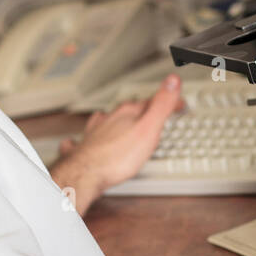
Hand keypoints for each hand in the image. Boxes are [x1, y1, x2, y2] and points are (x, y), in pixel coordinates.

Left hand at [49, 74, 183, 211]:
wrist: (86, 174)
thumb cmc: (117, 156)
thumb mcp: (149, 129)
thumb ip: (162, 105)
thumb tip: (173, 81)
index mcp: (127, 112)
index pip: (151, 101)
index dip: (167, 102)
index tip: (179, 104)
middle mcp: (109, 119)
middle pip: (129, 110)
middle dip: (142, 111)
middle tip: (154, 114)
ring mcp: (96, 132)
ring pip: (107, 121)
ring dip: (116, 120)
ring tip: (122, 121)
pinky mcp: (86, 147)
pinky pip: (84, 138)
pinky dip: (86, 137)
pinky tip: (77, 140)